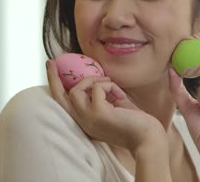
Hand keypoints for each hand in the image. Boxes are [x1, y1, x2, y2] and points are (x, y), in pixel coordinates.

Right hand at [46, 60, 166, 156]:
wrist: (148, 137)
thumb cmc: (134, 121)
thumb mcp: (113, 106)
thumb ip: (101, 97)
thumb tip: (96, 80)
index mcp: (85, 121)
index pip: (64, 105)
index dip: (55, 87)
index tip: (51, 69)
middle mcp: (82, 122)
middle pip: (59, 98)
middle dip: (53, 78)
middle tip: (51, 61)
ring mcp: (88, 118)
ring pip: (76, 90)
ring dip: (93, 80)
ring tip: (109, 83)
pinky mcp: (98, 113)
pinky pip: (97, 88)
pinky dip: (109, 85)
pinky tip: (121, 96)